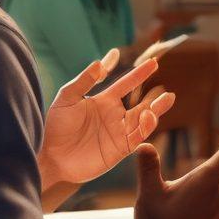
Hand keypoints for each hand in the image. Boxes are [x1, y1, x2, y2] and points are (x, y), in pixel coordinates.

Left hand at [39, 49, 173, 192]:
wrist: (51, 156)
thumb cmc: (56, 126)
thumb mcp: (67, 98)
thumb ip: (84, 80)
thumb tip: (100, 61)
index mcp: (105, 101)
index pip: (126, 84)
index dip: (139, 74)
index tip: (153, 63)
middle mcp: (115, 116)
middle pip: (142, 105)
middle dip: (156, 99)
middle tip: (168, 92)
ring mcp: (119, 133)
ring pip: (144, 121)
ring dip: (155, 111)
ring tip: (166, 100)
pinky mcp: (120, 149)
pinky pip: (138, 137)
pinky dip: (146, 127)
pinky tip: (149, 116)